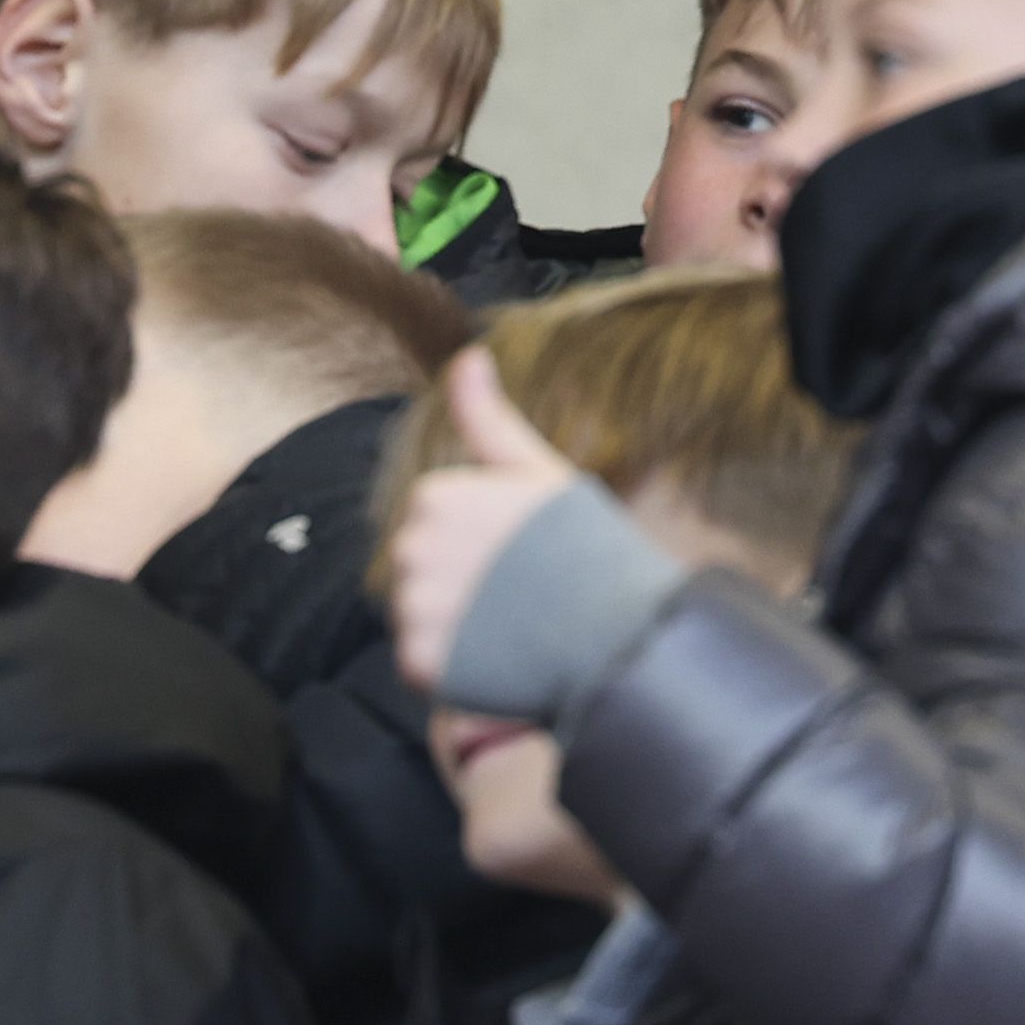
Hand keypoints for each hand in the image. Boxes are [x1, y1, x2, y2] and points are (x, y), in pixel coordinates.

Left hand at [383, 349, 586, 697]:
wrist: (613, 628)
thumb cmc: (582, 545)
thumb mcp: (536, 470)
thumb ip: (488, 419)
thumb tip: (467, 355)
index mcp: (433, 498)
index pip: (431, 523)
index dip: (475, 542)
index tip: (517, 557)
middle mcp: (410, 549)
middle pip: (418, 570)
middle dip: (458, 584)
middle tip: (516, 598)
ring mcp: (414, 607)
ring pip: (419, 616)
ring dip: (454, 628)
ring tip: (509, 631)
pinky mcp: (421, 662)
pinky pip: (424, 664)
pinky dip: (454, 669)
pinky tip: (497, 660)